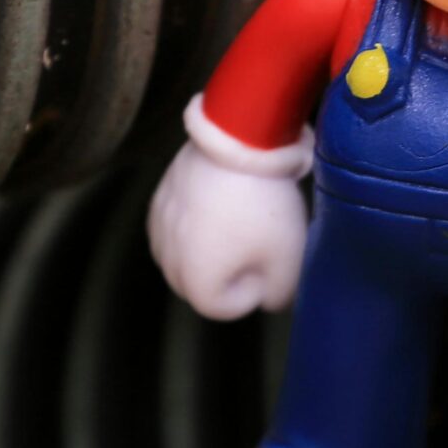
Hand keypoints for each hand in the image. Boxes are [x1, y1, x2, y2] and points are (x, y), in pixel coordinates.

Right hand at [147, 97, 312, 319]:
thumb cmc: (265, 203)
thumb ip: (279, 293)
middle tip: (257, 248)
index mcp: (194, 278)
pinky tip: (219, 210)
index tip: (267, 263)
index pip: (221, 308)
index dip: (251, 291)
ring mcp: (159, 226)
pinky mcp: (160, 198)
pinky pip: (172, 232)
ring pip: (180, 260)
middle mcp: (167, 256)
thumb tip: (268, 301)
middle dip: (226, 277)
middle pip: (195, 287)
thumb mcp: (289, 257)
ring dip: (206, 255)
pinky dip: (192, 231)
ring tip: (239, 227)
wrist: (241, 139)